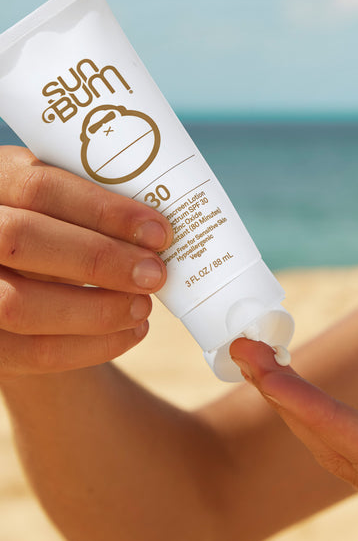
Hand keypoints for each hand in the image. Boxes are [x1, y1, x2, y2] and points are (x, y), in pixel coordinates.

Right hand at [0, 147, 172, 376]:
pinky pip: (29, 353)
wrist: (13, 275)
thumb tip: (161, 232)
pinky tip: (129, 334)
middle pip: (23, 240)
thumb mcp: (61, 202)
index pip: (40, 187)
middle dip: (99, 260)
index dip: (104, 210)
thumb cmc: (53, 227)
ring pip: (18, 304)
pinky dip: (88, 348)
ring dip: (95, 310)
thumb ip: (95, 206)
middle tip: (155, 274)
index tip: (159, 232)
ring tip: (143, 308)